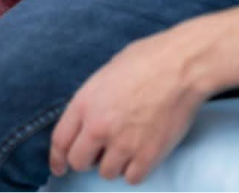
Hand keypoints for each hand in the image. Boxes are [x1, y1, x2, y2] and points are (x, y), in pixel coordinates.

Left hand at [49, 26, 211, 184]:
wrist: (181, 67)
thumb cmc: (146, 60)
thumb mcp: (106, 74)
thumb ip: (93, 100)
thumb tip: (89, 118)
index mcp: (84, 103)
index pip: (60, 141)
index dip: (57, 158)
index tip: (59, 167)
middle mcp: (99, 127)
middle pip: (79, 162)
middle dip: (86, 160)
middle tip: (98, 153)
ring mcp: (123, 143)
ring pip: (107, 173)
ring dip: (113, 164)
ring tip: (126, 147)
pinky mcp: (148, 155)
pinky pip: (133, 178)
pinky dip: (135, 170)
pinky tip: (140, 155)